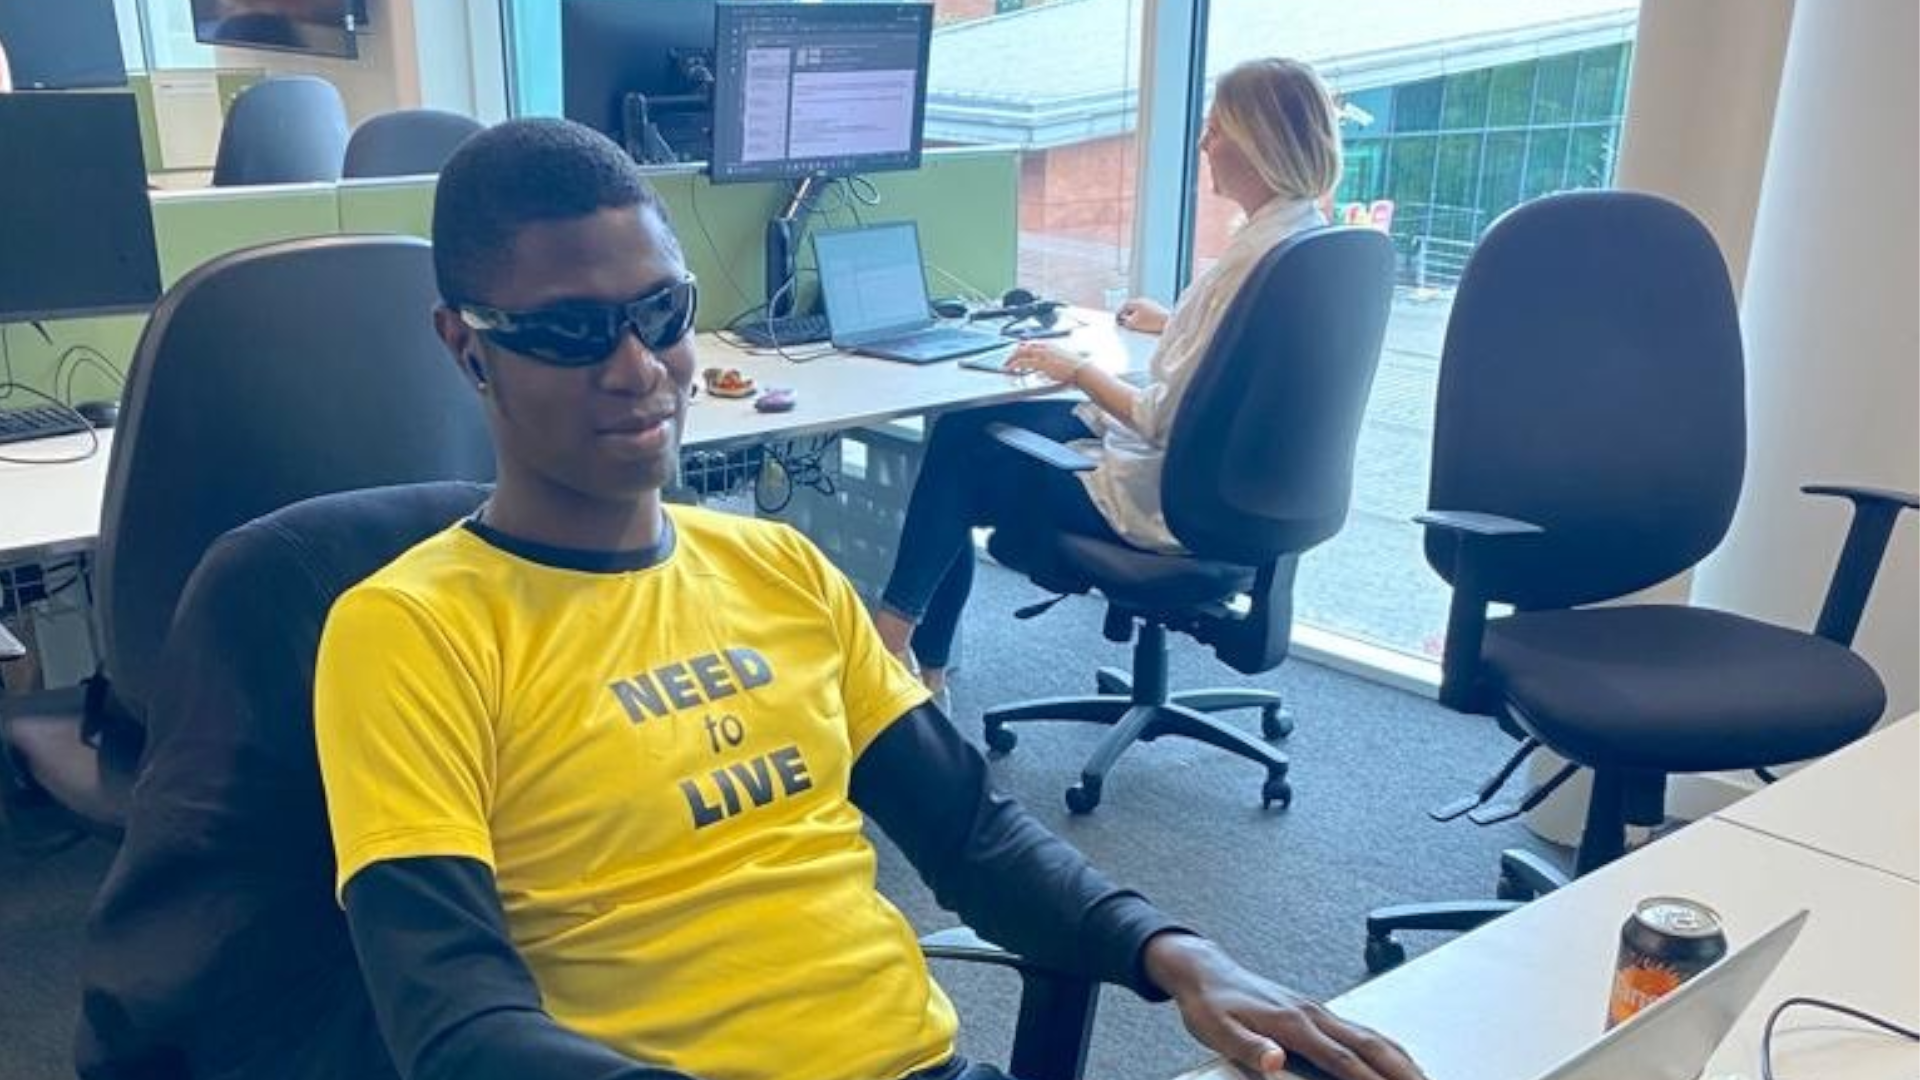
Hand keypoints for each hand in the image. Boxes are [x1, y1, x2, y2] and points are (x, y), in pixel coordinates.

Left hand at [1003, 341, 1086, 383]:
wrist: (1081, 369)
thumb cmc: (1074, 366)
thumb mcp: (1061, 358)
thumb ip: (1051, 359)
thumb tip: (1045, 367)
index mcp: (1049, 345)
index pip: (1030, 344)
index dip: (1020, 349)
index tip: (1015, 355)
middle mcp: (1044, 347)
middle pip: (1023, 347)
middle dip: (1013, 354)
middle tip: (1007, 361)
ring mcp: (1042, 354)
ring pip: (1021, 353)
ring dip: (1011, 360)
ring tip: (1006, 367)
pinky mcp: (1041, 363)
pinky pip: (1023, 362)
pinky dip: (1014, 365)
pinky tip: (1010, 370)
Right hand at [1114, 297, 1169, 333]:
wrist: (1169, 323)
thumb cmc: (1152, 322)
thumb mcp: (1133, 324)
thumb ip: (1125, 322)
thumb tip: (1123, 321)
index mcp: (1137, 302)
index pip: (1124, 305)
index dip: (1119, 313)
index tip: (1117, 320)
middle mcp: (1145, 301)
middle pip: (1132, 308)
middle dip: (1127, 316)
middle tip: (1124, 324)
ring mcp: (1152, 305)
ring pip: (1139, 312)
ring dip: (1135, 319)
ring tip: (1134, 327)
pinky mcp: (1158, 312)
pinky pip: (1146, 315)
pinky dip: (1142, 320)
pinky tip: (1144, 327)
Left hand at [1144, 934, 1428, 1079]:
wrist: (1204, 970)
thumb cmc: (1210, 1003)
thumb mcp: (1217, 1030)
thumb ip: (1249, 1049)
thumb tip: (1274, 1062)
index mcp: (1293, 1024)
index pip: (1343, 1062)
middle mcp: (1312, 1015)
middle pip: (1370, 1047)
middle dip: (1402, 1072)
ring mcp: (1317, 1011)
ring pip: (1371, 1035)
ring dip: (1401, 1059)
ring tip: (1423, 1078)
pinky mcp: (1316, 1011)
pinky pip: (1360, 1029)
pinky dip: (1386, 1046)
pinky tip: (1395, 1058)